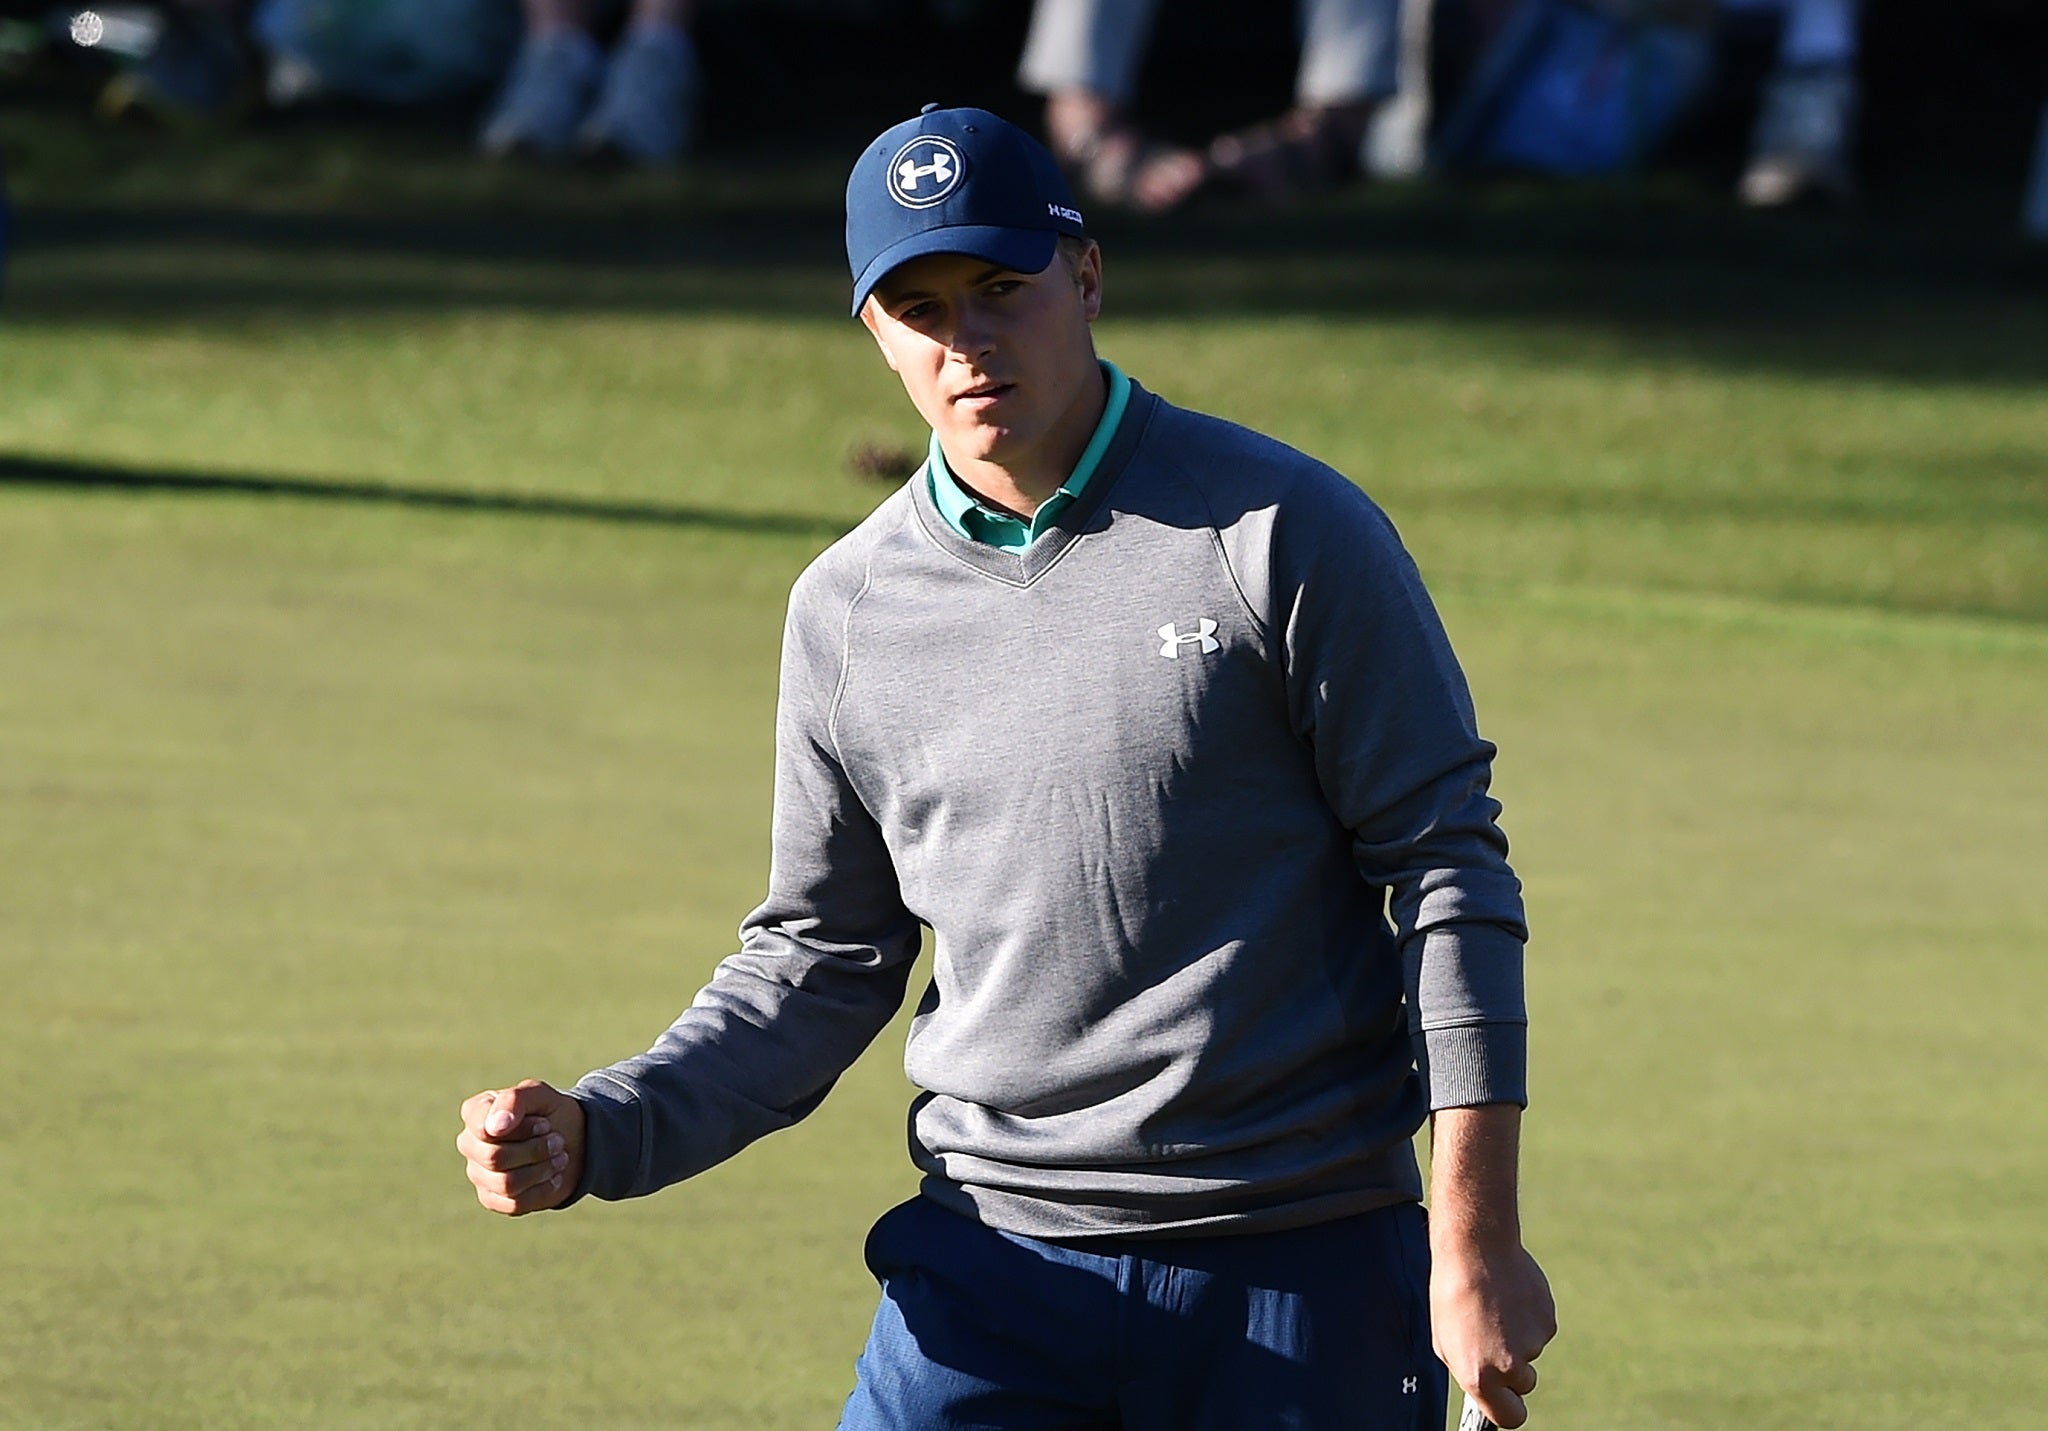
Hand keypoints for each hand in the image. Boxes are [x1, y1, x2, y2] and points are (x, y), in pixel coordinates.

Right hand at [456, 1079, 585, 1215]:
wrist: (573, 1140)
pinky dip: (542, 1189)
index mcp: (475, 1113)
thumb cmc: (550, 1113)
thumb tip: (494, 1127)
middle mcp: (470, 1144)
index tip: (545, 1124)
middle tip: (558, 1140)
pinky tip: (553, 1176)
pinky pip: (514, 1204)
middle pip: (495, 1158)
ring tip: (559, 1156)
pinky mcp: (492, 1199)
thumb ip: (515, 1100)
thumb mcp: (540, 1095)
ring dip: (542, 1169)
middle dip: (536, 1150)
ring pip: (506, 1184)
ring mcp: (478, 1174)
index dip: (521, 1129)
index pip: (483, 1128)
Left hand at [1430, 1237, 1554, 1428]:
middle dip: (1514, 1369)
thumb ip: (1470, 1372)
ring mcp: (1533, 1344)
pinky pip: (1539, 1328)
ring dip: (1517, 1335)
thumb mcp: (1446, 1342)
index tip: (1506, 1399)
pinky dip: (1527, 1316)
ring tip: (1493, 1307)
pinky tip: (1509, 1296)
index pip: (1509, 1418)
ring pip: (1531, 1351)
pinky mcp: (1549, 1321)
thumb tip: (1485, 1390)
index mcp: (1480, 1376)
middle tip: (1493, 1337)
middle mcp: (1510, 1366)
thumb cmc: (1452, 1294)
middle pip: (1524, 1384)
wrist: (1476, 1250)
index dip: (1509, 1409)